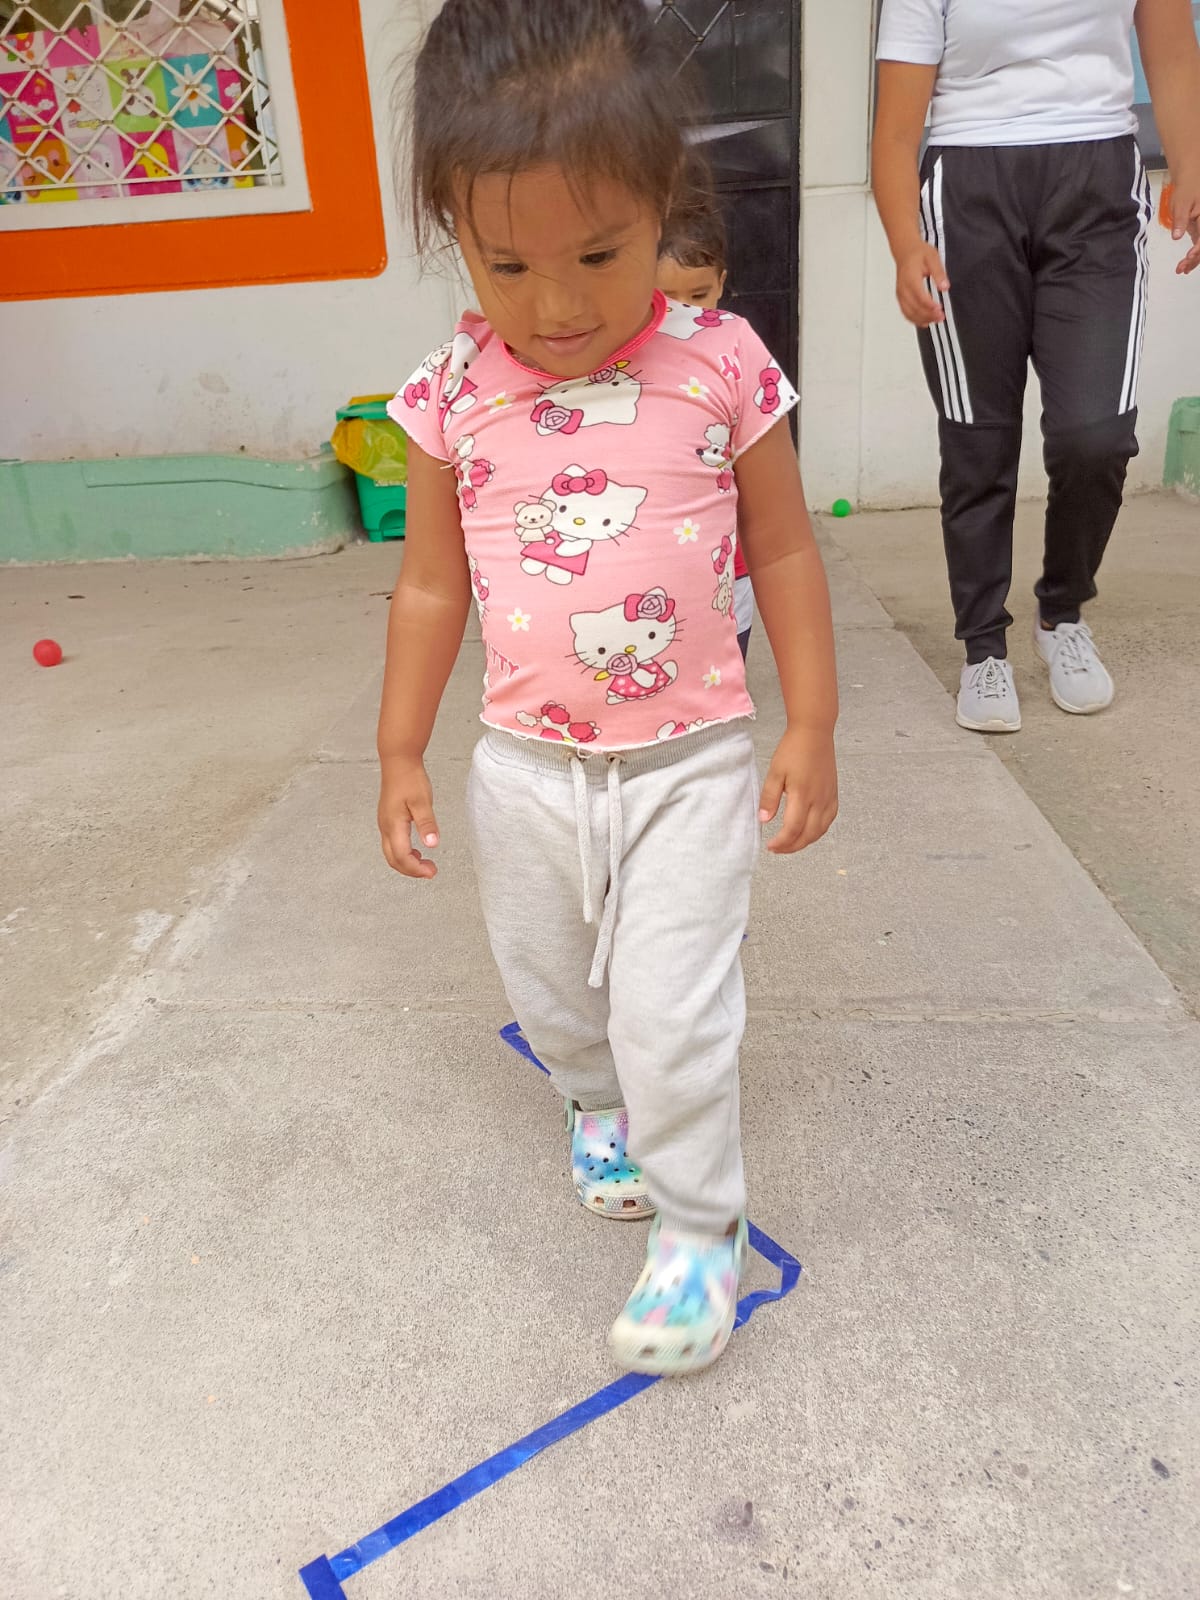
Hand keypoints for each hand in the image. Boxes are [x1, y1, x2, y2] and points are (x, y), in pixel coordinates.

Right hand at [378, 757, 440, 878]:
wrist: (398, 761)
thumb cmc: (410, 778)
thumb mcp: (422, 801)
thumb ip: (427, 824)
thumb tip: (432, 844)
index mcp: (393, 825)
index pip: (402, 857)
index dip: (416, 869)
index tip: (432, 871)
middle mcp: (385, 827)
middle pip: (393, 859)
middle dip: (411, 870)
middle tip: (430, 872)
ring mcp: (384, 823)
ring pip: (391, 853)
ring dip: (407, 863)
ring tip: (425, 864)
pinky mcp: (388, 819)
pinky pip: (392, 844)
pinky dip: (404, 853)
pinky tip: (417, 850)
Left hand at [759, 727, 838, 854]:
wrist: (814, 732)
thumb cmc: (793, 749)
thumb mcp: (775, 772)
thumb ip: (769, 798)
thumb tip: (764, 820)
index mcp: (802, 795)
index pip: (792, 830)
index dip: (781, 843)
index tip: (770, 846)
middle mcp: (819, 800)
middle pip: (808, 835)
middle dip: (792, 847)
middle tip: (778, 849)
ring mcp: (829, 798)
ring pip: (820, 830)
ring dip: (806, 841)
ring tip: (791, 843)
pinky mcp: (834, 794)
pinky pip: (829, 820)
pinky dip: (819, 831)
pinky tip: (809, 830)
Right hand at [895, 243, 949, 325]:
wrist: (905, 251)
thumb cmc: (918, 253)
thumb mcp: (933, 257)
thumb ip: (939, 272)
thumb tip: (945, 287)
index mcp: (910, 278)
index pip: (920, 296)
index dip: (930, 305)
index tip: (940, 309)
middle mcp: (903, 288)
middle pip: (914, 307)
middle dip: (928, 315)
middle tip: (941, 317)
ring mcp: (900, 294)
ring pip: (909, 313)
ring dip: (923, 319)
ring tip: (936, 320)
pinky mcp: (901, 298)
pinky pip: (906, 313)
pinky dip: (915, 320)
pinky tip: (925, 322)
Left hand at [1169, 177, 1199, 275]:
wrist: (1191, 179)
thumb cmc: (1186, 188)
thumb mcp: (1180, 203)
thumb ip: (1180, 221)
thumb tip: (1177, 236)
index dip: (1198, 248)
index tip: (1189, 256)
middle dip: (1195, 259)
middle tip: (1182, 268)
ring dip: (1194, 260)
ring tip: (1181, 269)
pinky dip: (1194, 255)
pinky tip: (1185, 264)